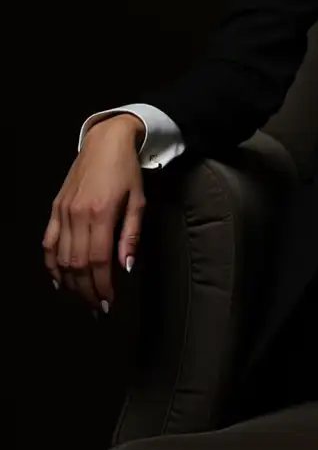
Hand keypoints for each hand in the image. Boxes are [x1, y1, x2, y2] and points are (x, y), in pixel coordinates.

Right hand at [42, 116, 145, 312]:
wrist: (106, 141)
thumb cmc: (127, 171)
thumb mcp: (138, 201)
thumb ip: (131, 236)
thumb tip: (126, 268)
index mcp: (101, 213)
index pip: (99, 261)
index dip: (102, 286)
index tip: (108, 304)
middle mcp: (78, 215)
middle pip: (78, 264)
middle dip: (87, 291)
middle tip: (96, 308)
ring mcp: (62, 212)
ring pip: (61, 258)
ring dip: (71, 283)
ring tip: (82, 298)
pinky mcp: (55, 208)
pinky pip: (48, 242)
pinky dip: (51, 264)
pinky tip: (58, 280)